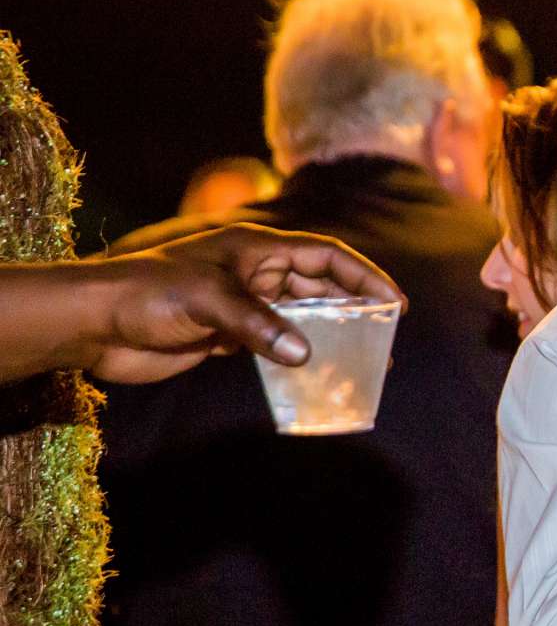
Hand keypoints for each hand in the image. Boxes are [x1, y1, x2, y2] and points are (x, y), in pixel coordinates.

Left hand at [87, 223, 403, 383]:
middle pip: (319, 288)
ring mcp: (241, 306)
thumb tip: (306, 356)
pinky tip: (314, 375)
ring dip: (329, 338)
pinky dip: (296, 358)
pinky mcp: (225, 336)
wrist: (93, 322)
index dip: (363, 277)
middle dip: (355, 310)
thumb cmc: (148, 293)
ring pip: (299, 319)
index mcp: (256, 250)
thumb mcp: (209, 300)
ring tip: (361, 362)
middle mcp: (255, 274)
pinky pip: (274, 344)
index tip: (394, 304)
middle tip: (386, 340)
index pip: (325, 257)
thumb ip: (260, 326)